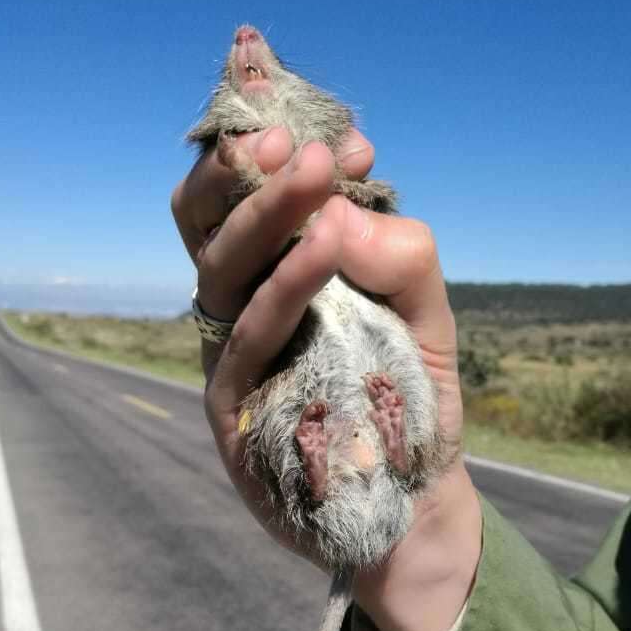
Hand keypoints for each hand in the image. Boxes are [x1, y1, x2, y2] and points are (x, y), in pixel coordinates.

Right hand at [171, 130, 480, 630]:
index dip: (272, 154)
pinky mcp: (232, 409)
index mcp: (274, 277)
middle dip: (245, 169)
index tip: (345, 136)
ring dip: (265, 214)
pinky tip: (323, 248)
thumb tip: (346, 208)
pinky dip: (285, 286)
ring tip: (314, 170)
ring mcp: (231, 358)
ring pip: (221, 269)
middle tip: (296, 134)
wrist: (414, 496)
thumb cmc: (409, 399)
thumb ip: (398, 255)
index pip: (244, 199)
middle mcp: (242, 309)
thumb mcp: (422, 314)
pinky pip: (247, 338)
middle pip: (208, 223)